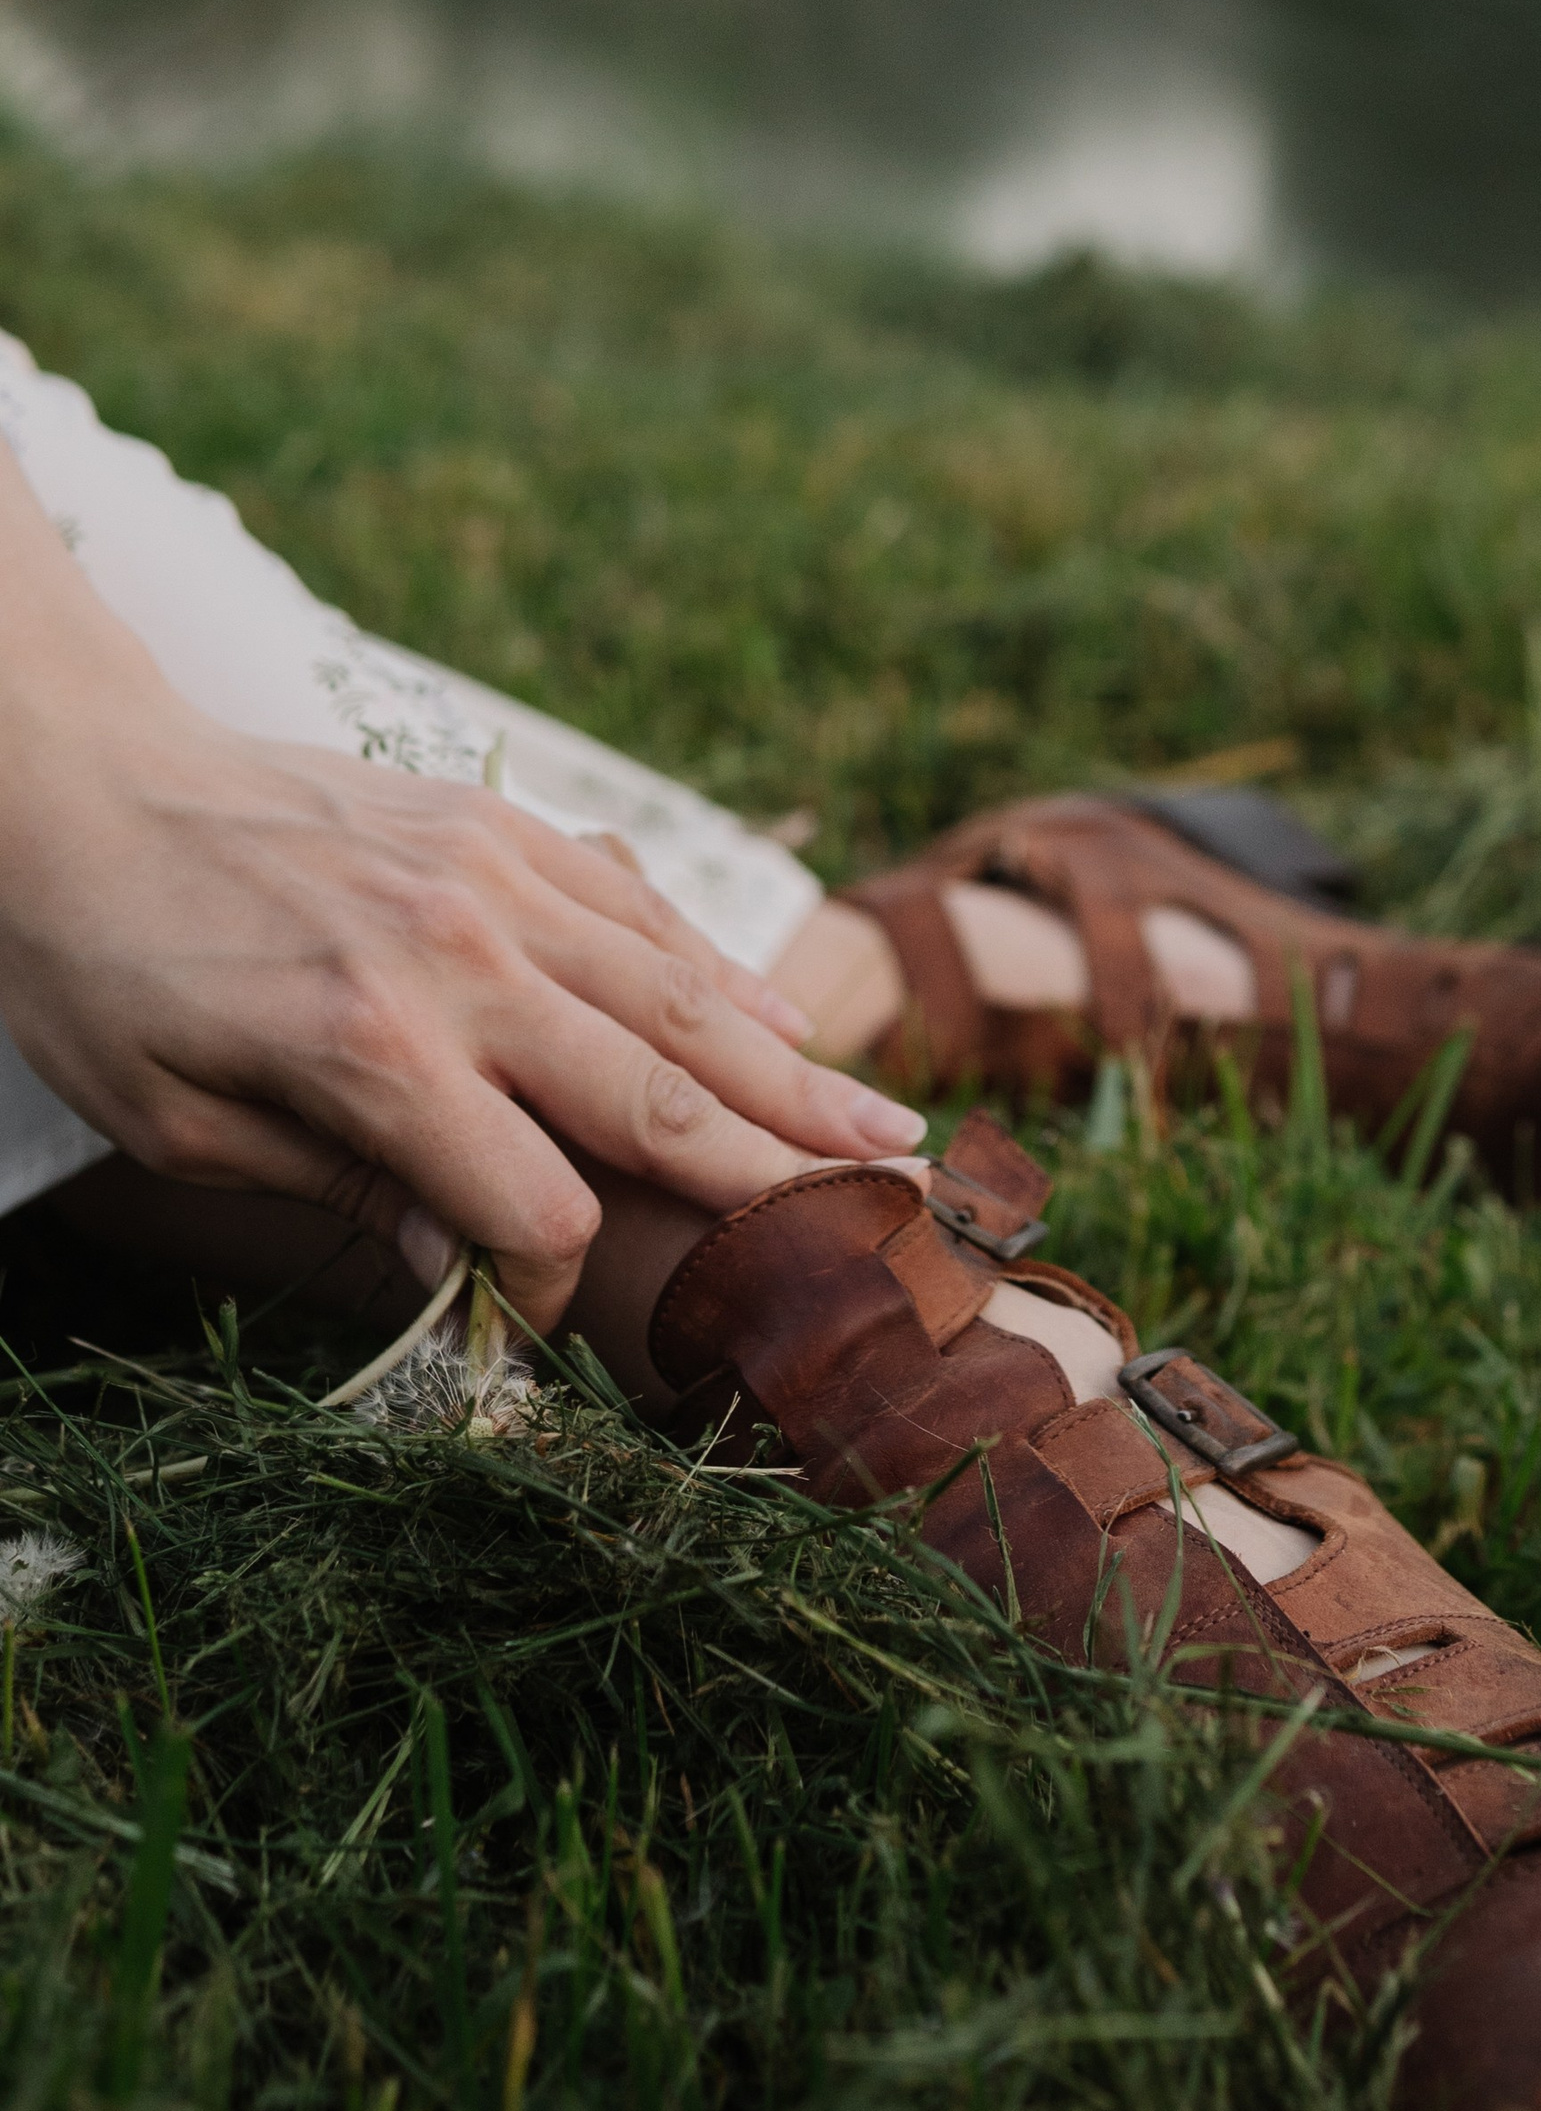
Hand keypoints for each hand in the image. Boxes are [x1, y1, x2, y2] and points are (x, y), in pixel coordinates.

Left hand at [0, 689, 924, 1332]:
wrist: (78, 781)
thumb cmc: (102, 972)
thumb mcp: (178, 1122)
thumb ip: (333, 1189)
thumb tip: (454, 1266)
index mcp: (370, 1052)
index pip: (531, 1203)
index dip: (553, 1285)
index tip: (544, 1329)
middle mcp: (458, 959)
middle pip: (655, 1091)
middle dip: (777, 1173)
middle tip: (890, 1219)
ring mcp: (492, 878)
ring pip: (677, 994)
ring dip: (790, 1071)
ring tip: (886, 1129)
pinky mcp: (499, 825)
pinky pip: (635, 906)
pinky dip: (717, 967)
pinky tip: (781, 1020)